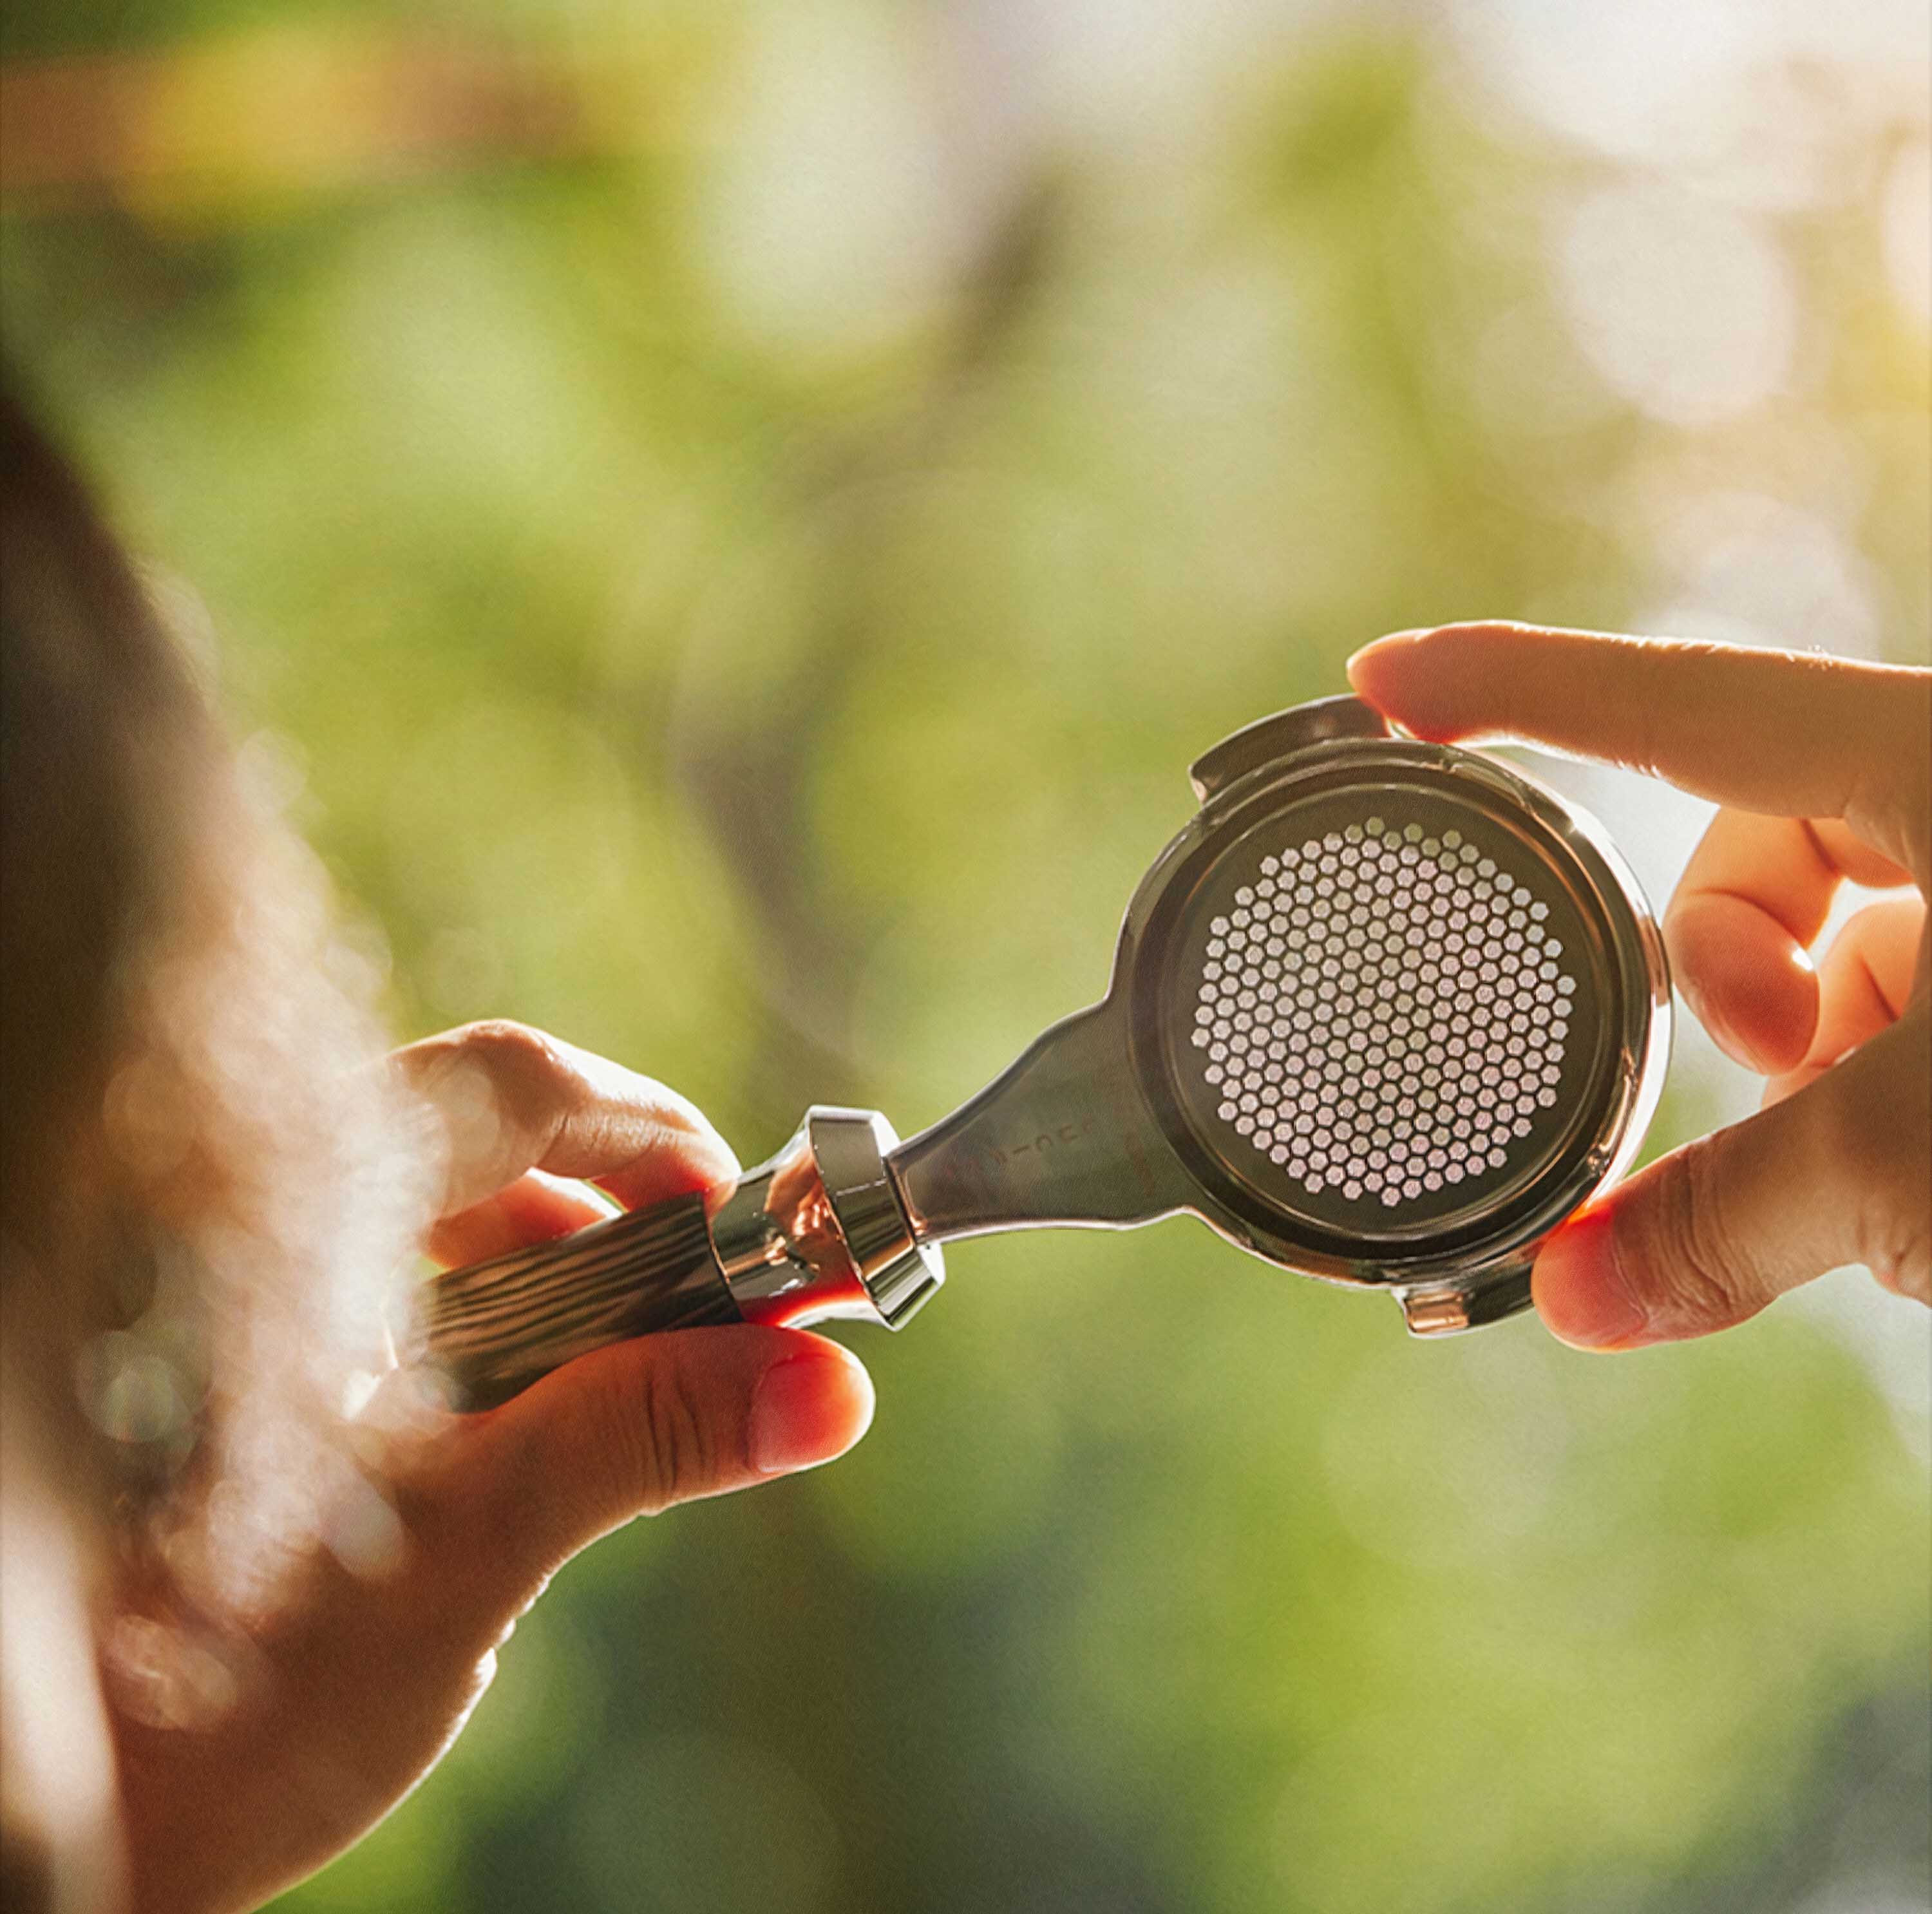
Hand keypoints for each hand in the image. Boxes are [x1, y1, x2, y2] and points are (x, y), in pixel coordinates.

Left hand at [111, 1022, 873, 1912]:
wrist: (58, 1834)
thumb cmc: (215, 1702)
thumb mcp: (463, 1556)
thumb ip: (643, 1440)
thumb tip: (826, 1387)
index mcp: (284, 1227)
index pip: (505, 1087)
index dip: (646, 1128)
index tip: (745, 1210)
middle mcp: (250, 1225)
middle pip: (476, 1136)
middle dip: (618, 1211)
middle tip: (709, 1304)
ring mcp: (234, 1290)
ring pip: (434, 1213)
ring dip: (556, 1273)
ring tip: (627, 1365)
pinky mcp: (238, 1356)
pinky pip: (387, 1282)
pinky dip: (483, 1319)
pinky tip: (520, 1406)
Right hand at [1348, 624, 1929, 1348]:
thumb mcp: (1922, 1157)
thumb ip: (1729, 1216)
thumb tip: (1568, 1301)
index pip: (1676, 699)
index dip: (1513, 682)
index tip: (1383, 677)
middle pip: (1760, 845)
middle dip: (1737, 980)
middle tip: (1780, 1070)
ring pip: (1832, 950)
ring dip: (1819, 1061)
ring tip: (1890, 1167)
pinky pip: (1895, 1008)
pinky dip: (1872, 1093)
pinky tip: (1921, 1184)